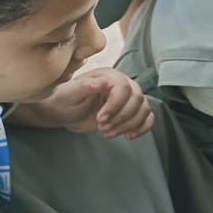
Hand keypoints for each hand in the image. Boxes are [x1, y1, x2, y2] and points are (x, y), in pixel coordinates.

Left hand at [22, 68, 154, 139]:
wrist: (65, 112)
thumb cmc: (64, 101)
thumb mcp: (68, 94)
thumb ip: (84, 86)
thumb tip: (101, 82)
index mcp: (109, 76)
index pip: (124, 87)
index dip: (115, 105)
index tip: (100, 119)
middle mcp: (123, 84)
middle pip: (137, 99)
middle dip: (121, 117)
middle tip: (102, 128)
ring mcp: (129, 98)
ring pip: (144, 109)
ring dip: (128, 125)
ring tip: (107, 133)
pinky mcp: (132, 112)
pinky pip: (148, 118)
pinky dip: (142, 128)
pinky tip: (128, 136)